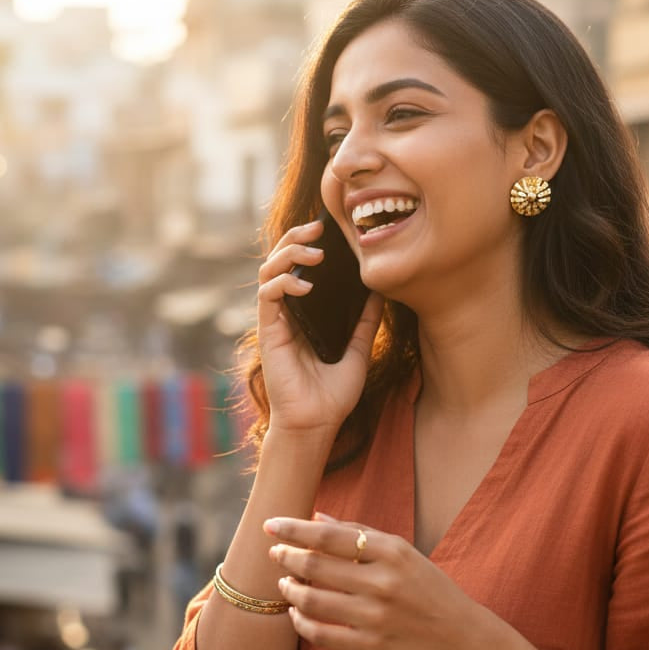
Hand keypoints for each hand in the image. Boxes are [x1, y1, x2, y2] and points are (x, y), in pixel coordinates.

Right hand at [256, 221, 382, 433]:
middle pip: (280, 259)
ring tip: (313, 252)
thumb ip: (366, 320)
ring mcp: (276, 320)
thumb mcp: (359, 349)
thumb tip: (380, 290)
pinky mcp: (268, 331)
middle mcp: (288, 311)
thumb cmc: (334, 393)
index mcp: (306, 312)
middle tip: (318, 227)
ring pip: (269, 271)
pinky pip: (267, 296)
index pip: (301, 266)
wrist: (317, 422)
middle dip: (295, 237)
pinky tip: (304, 285)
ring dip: (288, 254)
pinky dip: (283, 282)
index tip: (331, 229)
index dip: (310, 243)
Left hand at [264, 513, 484, 649]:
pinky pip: (321, 634)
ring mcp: (375, 616)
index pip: (329, 535)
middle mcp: (382, 582)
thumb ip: (359, 532)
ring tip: (284, 583)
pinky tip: (296, 612)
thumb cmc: (428, 588)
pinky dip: (301, 622)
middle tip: (274, 554)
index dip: (294, 529)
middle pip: (315, 565)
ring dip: (290, 589)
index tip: (271, 525)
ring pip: (312, 600)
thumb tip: (316, 516)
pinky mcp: (370, 647)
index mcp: (391, 551)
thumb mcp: (402, 552)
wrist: (461, 637)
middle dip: (286, 558)